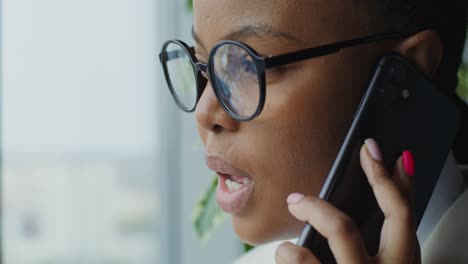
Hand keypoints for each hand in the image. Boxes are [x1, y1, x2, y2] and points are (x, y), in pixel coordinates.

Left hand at [275, 138, 419, 263]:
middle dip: (315, 210)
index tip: (369, 148)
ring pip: (310, 258)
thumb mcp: (397, 260)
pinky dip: (287, 258)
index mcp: (402, 261)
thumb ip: (392, 228)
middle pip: (342, 228)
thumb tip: (396, 170)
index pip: (399, 211)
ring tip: (288, 248)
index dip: (384, 176)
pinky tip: (289, 259)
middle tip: (295, 201)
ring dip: (292, 248)